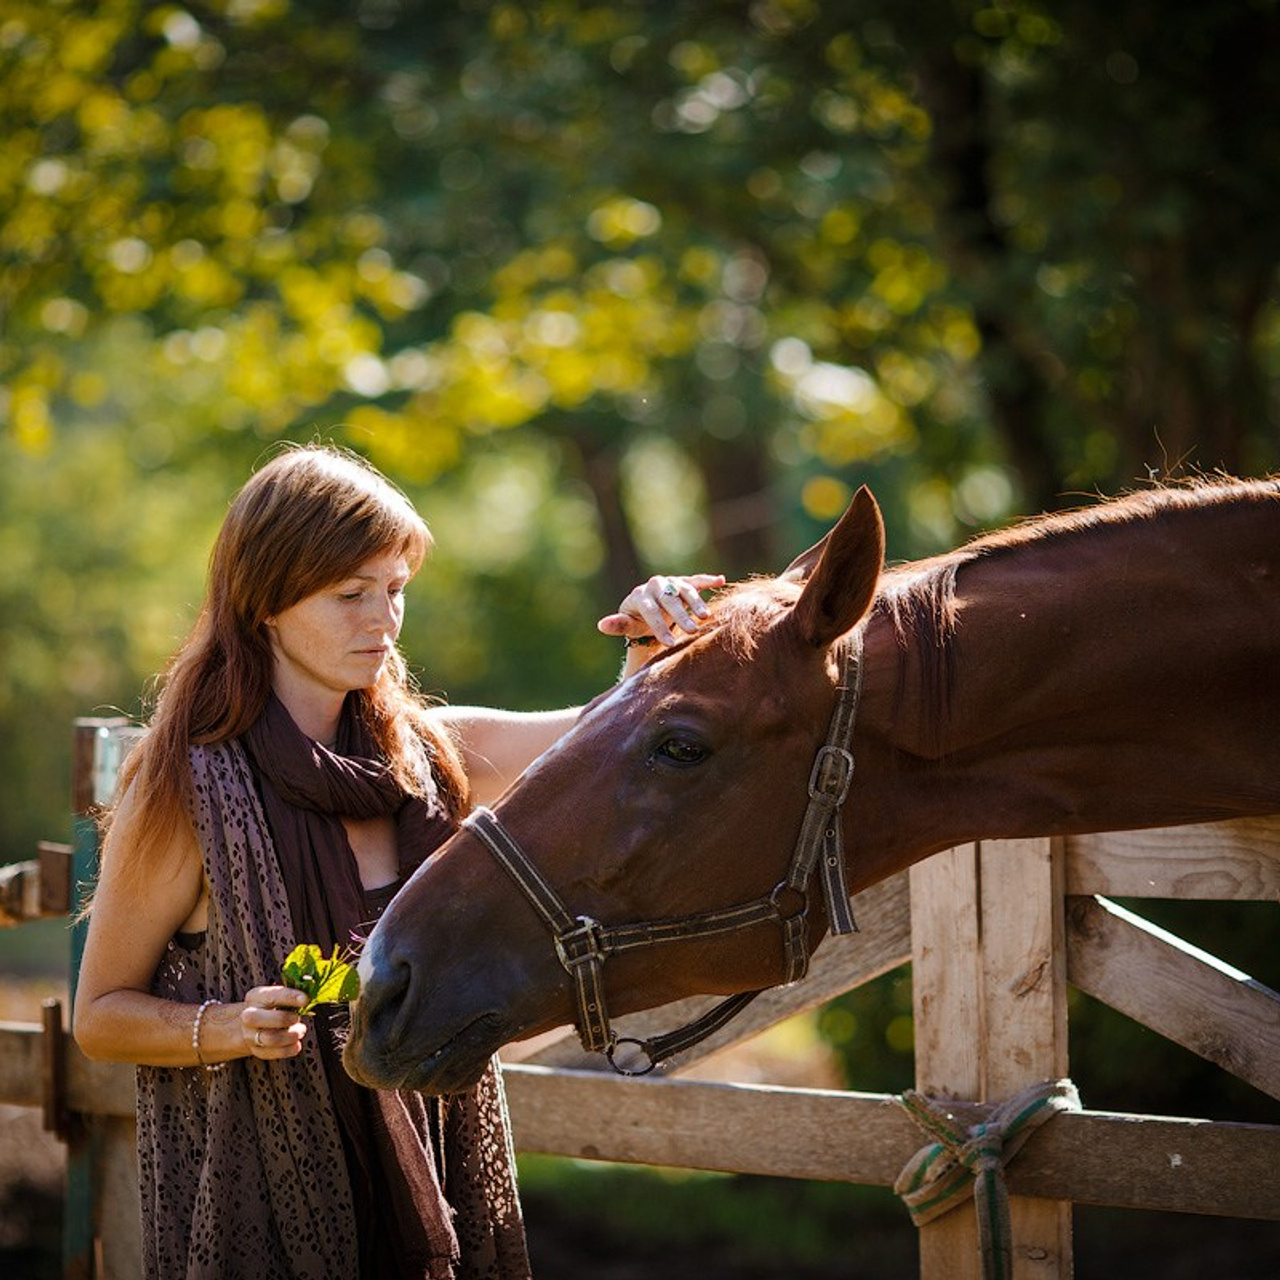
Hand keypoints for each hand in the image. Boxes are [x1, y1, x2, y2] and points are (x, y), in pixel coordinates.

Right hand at [241, 985, 308, 1059]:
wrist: (253, 1024)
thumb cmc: (271, 1006)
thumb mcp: (277, 995)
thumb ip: (292, 995)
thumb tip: (309, 997)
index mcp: (256, 997)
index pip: (272, 995)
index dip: (290, 997)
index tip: (305, 1000)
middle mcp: (249, 1017)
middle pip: (262, 1019)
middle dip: (284, 1019)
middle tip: (297, 1018)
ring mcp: (251, 1035)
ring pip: (270, 1038)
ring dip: (290, 1036)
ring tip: (301, 1030)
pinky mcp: (257, 1050)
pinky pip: (274, 1053)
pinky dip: (289, 1049)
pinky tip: (296, 1044)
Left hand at [598, 573, 725, 645]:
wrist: (648, 610)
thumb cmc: (637, 621)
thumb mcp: (628, 625)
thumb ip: (618, 625)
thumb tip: (601, 625)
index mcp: (640, 596)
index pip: (650, 612)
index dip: (659, 627)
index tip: (669, 643)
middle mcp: (655, 585)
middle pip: (669, 600)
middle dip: (681, 616)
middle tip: (692, 631)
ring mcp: (670, 582)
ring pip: (685, 590)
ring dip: (697, 602)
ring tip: (706, 616)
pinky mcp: (683, 582)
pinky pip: (696, 580)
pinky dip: (708, 580)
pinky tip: (721, 581)